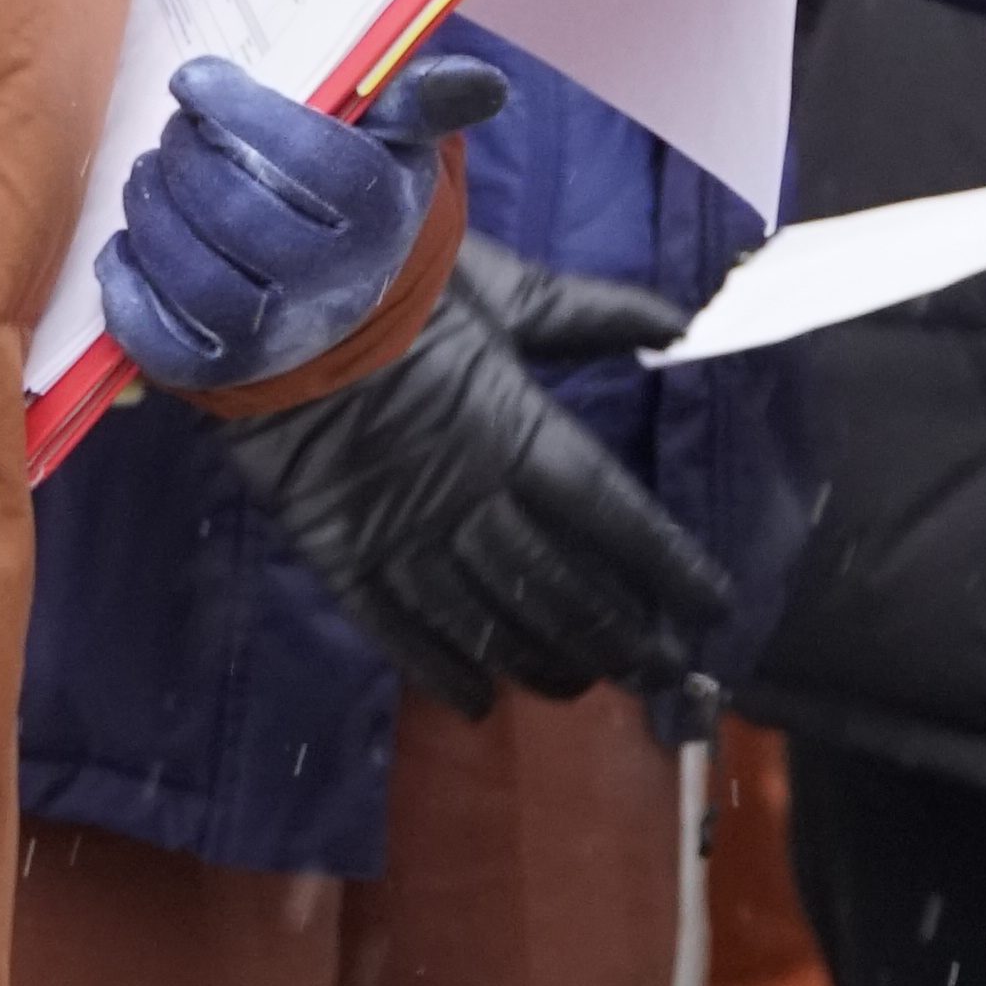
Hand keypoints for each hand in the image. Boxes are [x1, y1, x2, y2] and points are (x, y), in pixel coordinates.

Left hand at [99, 55, 497, 401]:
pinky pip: (158, 338)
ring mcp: (279, 337)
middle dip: (186, 159)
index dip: (244, 112)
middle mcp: (335, 285)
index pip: (319, 162)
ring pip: (193, 277)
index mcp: (380, 216)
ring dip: (151, 213)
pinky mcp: (222, 371)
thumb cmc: (355, 188)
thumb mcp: (396, 140)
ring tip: (147, 173)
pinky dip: (127, 287)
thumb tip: (483, 83)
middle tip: (171, 131)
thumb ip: (423, 102)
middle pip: (239, 216)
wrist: (345, 291)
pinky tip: (125, 244)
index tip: (194, 77)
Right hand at [217, 234, 726, 709]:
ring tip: (579, 687)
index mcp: (519, 432)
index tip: (712, 606)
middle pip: (560, 586)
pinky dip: (437, 671)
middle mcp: (471, 498)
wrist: (273, 295)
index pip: (614, 515)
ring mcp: (402, 534)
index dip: (668, 566)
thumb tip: (682, 320)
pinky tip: (476, 701)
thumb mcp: (507, 288)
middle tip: (661, 672)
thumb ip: (593, 314)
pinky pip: (396, 630)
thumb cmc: (398, 283)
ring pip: (486, 621)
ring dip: (540, 661)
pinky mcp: (339, 552)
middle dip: (618, 635)